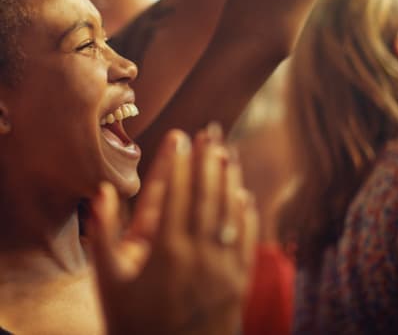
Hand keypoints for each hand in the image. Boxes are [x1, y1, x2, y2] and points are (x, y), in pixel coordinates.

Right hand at [88, 125, 258, 334]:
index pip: (177, 193)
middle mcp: (198, 254)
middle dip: (208, 160)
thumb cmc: (133, 325)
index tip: (182, 136)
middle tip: (210, 131)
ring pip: (229, 213)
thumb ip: (101, 235)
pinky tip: (245, 196)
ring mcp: (222, 268)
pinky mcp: (238, 283)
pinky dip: (247, 216)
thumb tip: (102, 191)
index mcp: (165, 251)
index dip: (180, 162)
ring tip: (228, 153)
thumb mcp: (107, 283)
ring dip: (229, 180)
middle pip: (206, 196)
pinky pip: (246, 241)